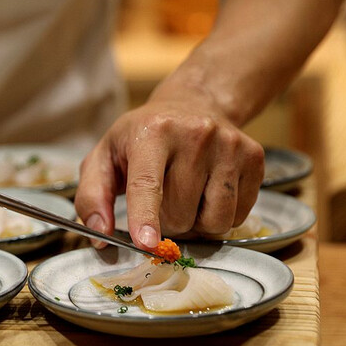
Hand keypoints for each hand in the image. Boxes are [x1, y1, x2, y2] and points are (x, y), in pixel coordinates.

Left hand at [74, 99, 263, 250]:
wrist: (194, 103)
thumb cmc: (142, 137)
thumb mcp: (105, 155)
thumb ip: (91, 195)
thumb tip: (99, 234)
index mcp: (152, 132)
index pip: (147, 182)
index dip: (145, 215)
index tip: (145, 242)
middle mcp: (196, 134)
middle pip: (179, 214)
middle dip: (166, 222)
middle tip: (161, 199)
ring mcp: (230, 146)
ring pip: (213, 222)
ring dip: (195, 224)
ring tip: (186, 197)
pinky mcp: (254, 158)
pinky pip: (237, 218)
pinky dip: (219, 218)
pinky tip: (208, 193)